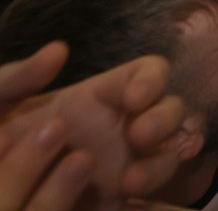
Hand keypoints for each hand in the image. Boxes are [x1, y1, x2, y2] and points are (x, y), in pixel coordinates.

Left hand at [0, 43, 185, 209]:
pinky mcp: (118, 203)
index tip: (133, 98)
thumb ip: (18, 77)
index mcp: (105, 96)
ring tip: (130, 181)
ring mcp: (129, 165)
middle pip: (171, 110)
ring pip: (168, 157)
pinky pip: (151, 203)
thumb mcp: (0, 103)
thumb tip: (58, 50)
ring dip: (160, 165)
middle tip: (140, 135)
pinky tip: (137, 202)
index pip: (148, 74)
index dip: (151, 81)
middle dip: (164, 120)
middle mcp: (126, 127)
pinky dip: (153, 204)